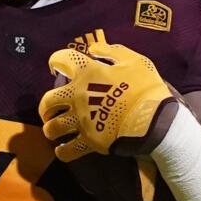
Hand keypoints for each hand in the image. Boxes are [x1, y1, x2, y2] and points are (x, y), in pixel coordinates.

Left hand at [39, 37, 175, 161]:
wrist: (154, 119)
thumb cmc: (146, 88)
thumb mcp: (134, 61)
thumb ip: (112, 52)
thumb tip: (94, 49)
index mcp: (87, 73)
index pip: (63, 60)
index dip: (57, 60)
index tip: (56, 64)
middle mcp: (78, 97)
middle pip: (48, 101)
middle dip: (46, 105)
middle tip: (50, 108)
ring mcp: (81, 120)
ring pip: (52, 128)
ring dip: (51, 128)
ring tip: (54, 131)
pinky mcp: (89, 141)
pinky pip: (67, 151)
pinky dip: (63, 151)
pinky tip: (63, 149)